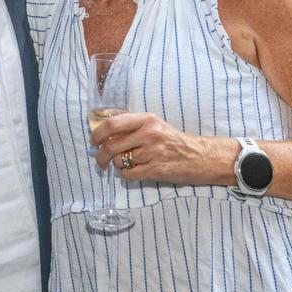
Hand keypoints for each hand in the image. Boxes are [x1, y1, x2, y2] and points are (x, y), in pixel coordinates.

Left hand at [89, 111, 222, 184]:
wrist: (198, 157)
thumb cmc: (171, 140)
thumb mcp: (153, 123)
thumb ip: (129, 121)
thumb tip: (100, 117)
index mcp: (147, 119)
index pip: (112, 124)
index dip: (97, 134)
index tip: (93, 141)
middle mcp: (150, 134)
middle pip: (111, 146)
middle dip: (100, 155)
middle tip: (100, 160)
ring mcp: (153, 153)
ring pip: (119, 161)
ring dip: (117, 165)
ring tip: (127, 163)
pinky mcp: (156, 170)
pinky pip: (129, 174)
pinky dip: (127, 174)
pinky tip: (135, 170)